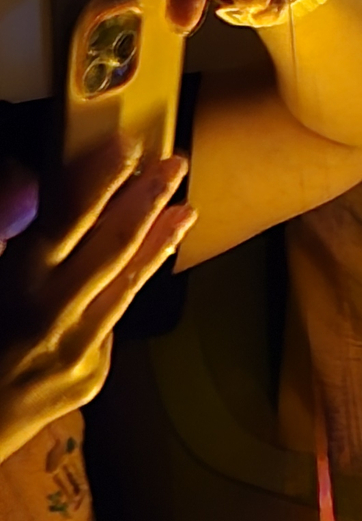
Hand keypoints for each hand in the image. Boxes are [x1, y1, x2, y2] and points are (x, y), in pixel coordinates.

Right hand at [0, 141, 193, 464]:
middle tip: (176, 162)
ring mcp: (77, 352)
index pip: (64, 220)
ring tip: (185, 208)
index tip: (127, 144)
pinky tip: (151, 258)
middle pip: (112, 246)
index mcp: (15, 287)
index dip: (98, 179)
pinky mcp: (90, 376)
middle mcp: (51, 318)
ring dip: (159, 241)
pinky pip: (112, 319)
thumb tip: (29, 185)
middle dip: (147, 199)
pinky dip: (131, 286)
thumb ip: (7, 235)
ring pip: (128, 284)